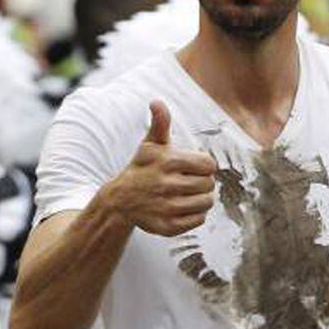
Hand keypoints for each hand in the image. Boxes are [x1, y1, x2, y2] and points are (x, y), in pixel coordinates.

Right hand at [108, 101, 217, 236]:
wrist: (120, 201)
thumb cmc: (141, 169)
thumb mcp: (150, 145)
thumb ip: (160, 124)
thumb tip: (156, 101)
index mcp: (167, 161)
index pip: (209, 165)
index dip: (203, 165)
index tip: (193, 167)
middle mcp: (167, 185)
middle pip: (209, 184)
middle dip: (203, 182)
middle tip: (189, 181)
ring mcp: (167, 208)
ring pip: (207, 203)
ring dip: (202, 199)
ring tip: (187, 194)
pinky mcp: (168, 226)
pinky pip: (199, 220)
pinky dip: (196, 215)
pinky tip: (183, 207)